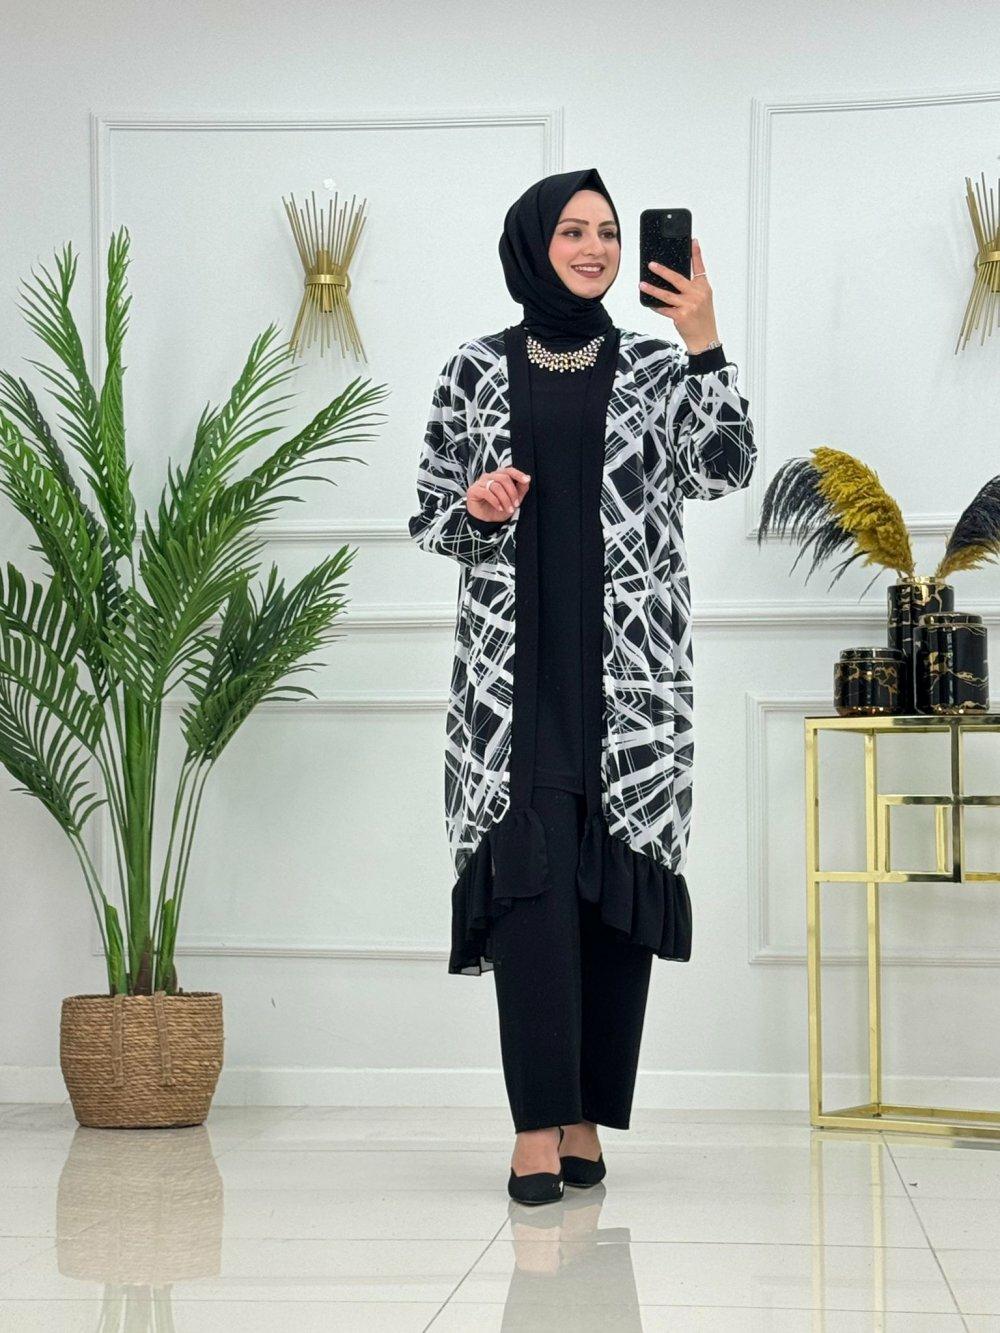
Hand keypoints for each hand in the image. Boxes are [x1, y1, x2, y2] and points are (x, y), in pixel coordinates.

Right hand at [467, 467, 530, 521]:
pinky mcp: (473, 490)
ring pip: (496, 486)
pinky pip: (486, 492)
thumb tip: (528, 478)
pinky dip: (495, 501)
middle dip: (512, 493)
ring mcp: (480, 482)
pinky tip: (499, 508)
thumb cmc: (498, 508)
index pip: (509, 470)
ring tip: (508, 509)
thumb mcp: (513, 500)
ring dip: (505, 499)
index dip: (518, 474)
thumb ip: (521, 489)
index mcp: (499, 476)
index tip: (526, 480)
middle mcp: (489, 476)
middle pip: (504, 478)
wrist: (485, 520)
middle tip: (516, 505)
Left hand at [638, 237, 718, 352]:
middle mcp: (697, 294)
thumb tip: (673, 279)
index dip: (696, 254)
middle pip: (677, 278)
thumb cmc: (703, 318)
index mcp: (704, 288)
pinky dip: (655, 306)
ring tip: (642, 284)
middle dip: (663, 271)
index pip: (700, 267)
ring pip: (666, 294)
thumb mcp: (703, 299)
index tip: (693, 241)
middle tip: (651, 265)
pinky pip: (664, 309)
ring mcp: (689, 305)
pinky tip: (649, 303)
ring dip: (652, 289)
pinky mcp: (681, 316)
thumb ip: (692, 288)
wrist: (705, 338)